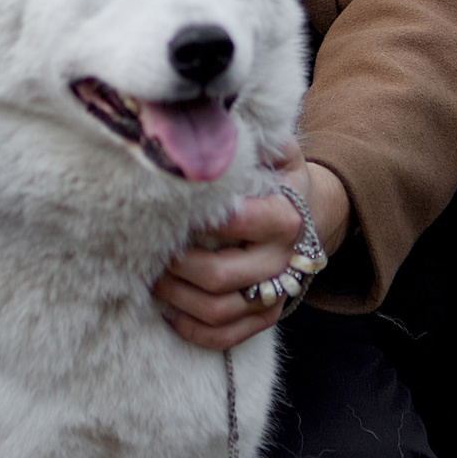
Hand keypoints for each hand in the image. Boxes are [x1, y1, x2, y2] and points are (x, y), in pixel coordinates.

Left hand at [150, 143, 351, 351]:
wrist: (311, 215)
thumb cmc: (279, 177)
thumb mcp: (277, 150)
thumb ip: (253, 137)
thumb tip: (216, 120)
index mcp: (285, 215)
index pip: (233, 222)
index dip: (194, 220)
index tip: (163, 211)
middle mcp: (283, 259)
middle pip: (218, 275)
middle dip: (174, 265)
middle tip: (146, 251)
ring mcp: (276, 292)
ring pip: (218, 311)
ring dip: (176, 299)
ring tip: (152, 280)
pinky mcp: (267, 316)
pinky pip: (228, 337)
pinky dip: (194, 330)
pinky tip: (169, 312)